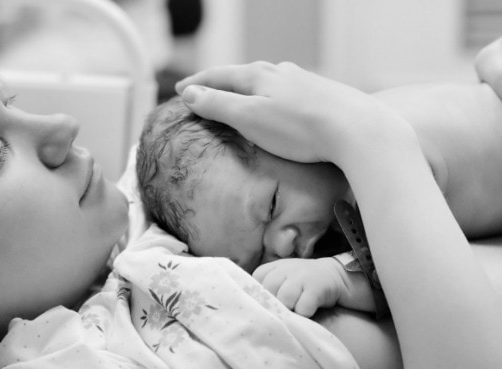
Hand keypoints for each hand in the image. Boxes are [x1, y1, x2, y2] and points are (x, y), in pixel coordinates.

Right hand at [175, 62, 402, 165]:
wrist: (356, 130)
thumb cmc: (299, 128)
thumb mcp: (249, 118)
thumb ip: (217, 105)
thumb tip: (189, 93)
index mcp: (258, 76)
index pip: (218, 76)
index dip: (197, 84)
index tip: (179, 91)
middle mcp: (280, 72)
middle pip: (242, 74)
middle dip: (220, 83)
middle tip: (204, 91)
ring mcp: (303, 81)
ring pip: (267, 81)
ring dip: (247, 88)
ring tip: (238, 96)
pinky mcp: (321, 95)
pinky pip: (286, 92)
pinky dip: (270, 97)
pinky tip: (278, 105)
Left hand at [252, 257, 346, 317]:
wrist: (336, 275)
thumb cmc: (302, 282)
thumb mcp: (283, 278)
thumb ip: (267, 287)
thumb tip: (248, 305)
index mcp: (274, 267)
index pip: (256, 279)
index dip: (259, 294)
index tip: (265, 303)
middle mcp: (286, 269)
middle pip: (268, 289)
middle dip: (273, 304)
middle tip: (280, 311)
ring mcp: (302, 277)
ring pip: (285, 298)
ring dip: (288, 309)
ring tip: (294, 311)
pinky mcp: (317, 288)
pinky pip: (303, 306)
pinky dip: (303, 313)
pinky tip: (307, 312)